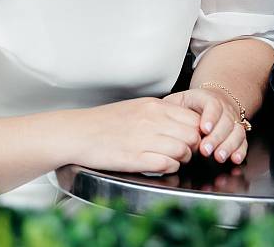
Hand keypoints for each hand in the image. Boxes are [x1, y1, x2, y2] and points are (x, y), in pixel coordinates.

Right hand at [64, 97, 202, 174]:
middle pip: (193, 135)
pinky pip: (167, 164)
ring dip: (182, 158)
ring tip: (172, 159)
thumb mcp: (136, 107)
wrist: (77, 132)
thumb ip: (160, 112)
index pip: (193, 117)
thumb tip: (181, 120)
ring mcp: (144, 139)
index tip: (191, 138)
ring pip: (183, 150)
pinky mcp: (135, 158)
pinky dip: (169, 167)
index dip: (197, 130)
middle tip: (184, 151)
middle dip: (193, 146)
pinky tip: (160, 165)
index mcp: (154, 106)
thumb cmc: (104, 122)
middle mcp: (152, 120)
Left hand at [163, 87, 248, 164]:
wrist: (210, 101)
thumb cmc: (189, 105)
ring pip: (236, 131)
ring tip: (219, 156)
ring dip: (229, 145)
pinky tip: (235, 159)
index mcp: (207, 99)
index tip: (204, 128)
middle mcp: (224, 109)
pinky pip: (243, 141)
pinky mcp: (237, 132)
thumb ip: (170, 109)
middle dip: (217, 137)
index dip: (210, 117)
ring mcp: (232, 121)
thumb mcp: (178, 101)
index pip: (212, 104)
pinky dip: (241, 150)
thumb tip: (158, 117)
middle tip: (206, 149)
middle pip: (226, 121)